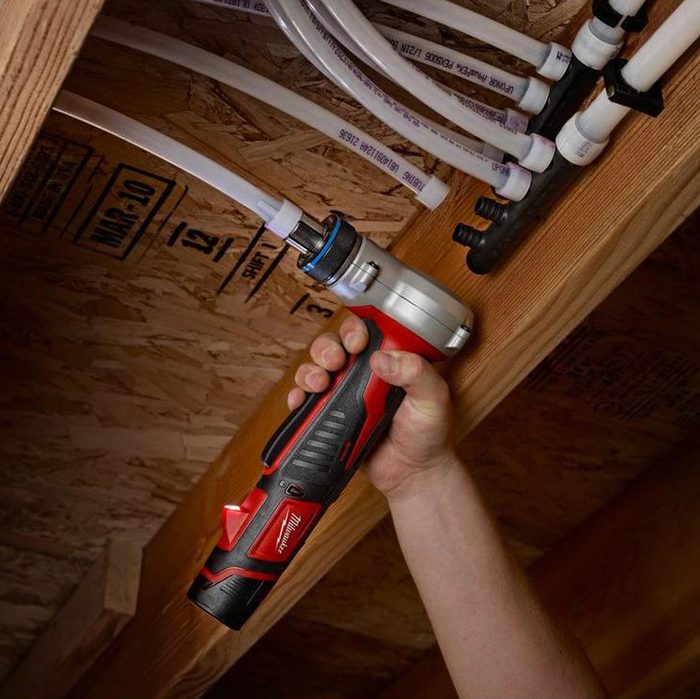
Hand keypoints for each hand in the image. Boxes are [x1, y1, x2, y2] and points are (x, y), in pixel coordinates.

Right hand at [288, 315, 458, 499]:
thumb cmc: (429, 435)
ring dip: (310, 371)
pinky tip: (302, 400)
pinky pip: (306, 402)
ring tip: (320, 383)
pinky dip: (298, 397)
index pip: (365, 333)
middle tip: (336, 362)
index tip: (357, 342)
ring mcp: (345, 396)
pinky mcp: (331, 418)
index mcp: (390, 362)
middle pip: (333, 346)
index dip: (354, 331)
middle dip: (327, 348)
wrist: (414, 476)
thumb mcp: (433, 398)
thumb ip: (415, 372)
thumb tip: (383, 358)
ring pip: (316, 370)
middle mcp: (363, 375)